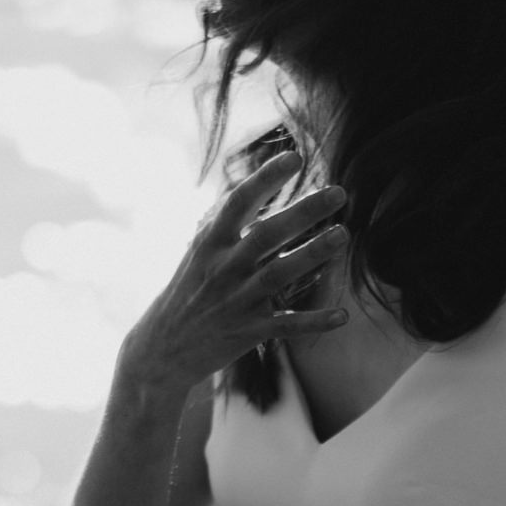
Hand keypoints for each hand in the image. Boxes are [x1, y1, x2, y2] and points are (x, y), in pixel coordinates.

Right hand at [124, 150, 347, 394]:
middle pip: (267, 234)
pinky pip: (287, 325)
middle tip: (339, 192)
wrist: (162, 348)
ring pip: (279, 273)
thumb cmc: (189, 290)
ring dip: (312, 254)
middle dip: (304, 212)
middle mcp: (224, 267)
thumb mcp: (199, 250)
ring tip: (343, 235)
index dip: (266, 178)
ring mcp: (237, 300)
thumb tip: (256, 184)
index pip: (239, 201)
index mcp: (210, 242)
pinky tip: (343, 316)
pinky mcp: (249, 332)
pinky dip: (315, 321)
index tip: (295, 156)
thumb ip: (227, 222)